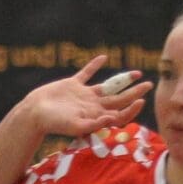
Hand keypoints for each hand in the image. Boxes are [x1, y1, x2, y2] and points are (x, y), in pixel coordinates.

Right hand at [23, 55, 151, 140]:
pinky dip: (94, 65)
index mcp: (95, 115)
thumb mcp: (73, 125)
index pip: (118, 113)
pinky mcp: (71, 85)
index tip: (142, 98)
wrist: (33, 114)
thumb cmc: (52, 123)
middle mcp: (92, 105)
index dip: (131, 108)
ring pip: (107, 86)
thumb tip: (111, 118)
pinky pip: (86, 73)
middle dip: (134, 92)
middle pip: (118, 99)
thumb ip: (92, 124)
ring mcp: (82, 95)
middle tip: (149, 84)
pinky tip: (103, 58)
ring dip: (122, 80)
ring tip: (136, 73)